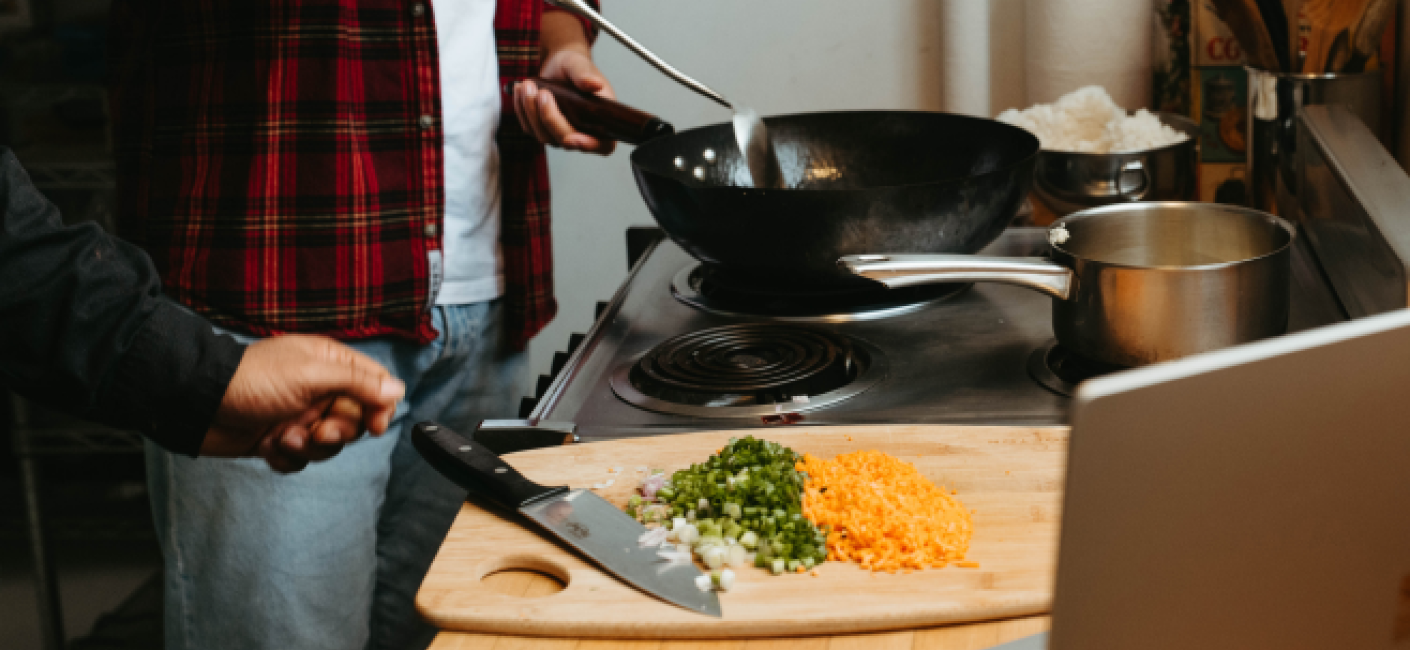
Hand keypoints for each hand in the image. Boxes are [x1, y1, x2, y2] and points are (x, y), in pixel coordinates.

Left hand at [202, 335, 404, 471]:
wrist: (198, 404)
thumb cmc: (251, 381)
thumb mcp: (311, 374)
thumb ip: (357, 382)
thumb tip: (397, 389)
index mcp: (330, 363)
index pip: (375, 385)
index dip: (379, 407)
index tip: (373, 426)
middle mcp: (319, 389)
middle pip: (355, 420)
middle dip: (337, 432)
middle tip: (318, 431)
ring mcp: (300, 415)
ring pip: (329, 445)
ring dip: (308, 447)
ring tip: (283, 437)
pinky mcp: (280, 439)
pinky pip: (302, 459)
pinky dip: (287, 458)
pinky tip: (268, 446)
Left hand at [513, 13, 616, 155]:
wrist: (559, 67)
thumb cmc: (575, 67)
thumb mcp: (580, 65)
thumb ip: (585, 75)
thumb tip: (595, 84)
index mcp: (602, 121)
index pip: (602, 145)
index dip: (587, 145)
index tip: (572, 138)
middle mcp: (582, 133)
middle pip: (564, 140)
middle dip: (550, 117)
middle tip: (542, 92)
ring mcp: (560, 135)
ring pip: (543, 136)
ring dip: (531, 111)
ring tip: (527, 85)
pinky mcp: (542, 131)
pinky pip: (529, 128)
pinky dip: (521, 109)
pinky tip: (520, 89)